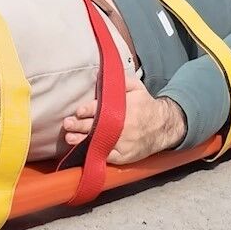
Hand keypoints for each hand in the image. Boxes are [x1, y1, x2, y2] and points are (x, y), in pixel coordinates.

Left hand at [60, 74, 187, 163]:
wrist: (163, 127)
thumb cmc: (145, 105)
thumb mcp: (137, 88)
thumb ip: (121, 80)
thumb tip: (100, 73)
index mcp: (127, 109)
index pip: (104, 109)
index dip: (89, 111)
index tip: (78, 111)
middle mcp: (125, 127)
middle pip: (98, 127)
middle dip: (80, 126)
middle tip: (67, 124)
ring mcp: (124, 144)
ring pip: (99, 142)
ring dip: (82, 141)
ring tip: (70, 138)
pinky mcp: (124, 156)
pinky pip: (106, 156)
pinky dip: (94, 153)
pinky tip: (83, 150)